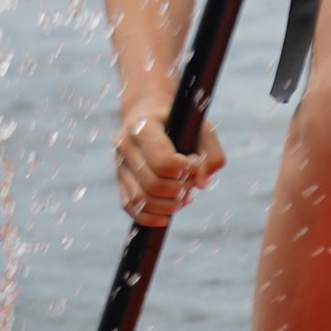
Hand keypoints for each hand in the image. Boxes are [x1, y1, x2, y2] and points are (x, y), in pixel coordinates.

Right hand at [115, 102, 224, 228]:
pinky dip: (149, 217)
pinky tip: (167, 217)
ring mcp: (119, 164)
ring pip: (140, 199)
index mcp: (142, 125)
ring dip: (167, 206)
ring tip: (184, 198)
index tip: (195, 163)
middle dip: (178, 190)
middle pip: (152, 183)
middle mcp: (124, 145)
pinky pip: (129, 207)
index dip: (185, 170)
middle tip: (192, 184)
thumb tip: (202, 183)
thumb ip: (211, 153)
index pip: (163, 160)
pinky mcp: (119, 180)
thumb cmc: (180, 121)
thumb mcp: (202, 128)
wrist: (150, 113)